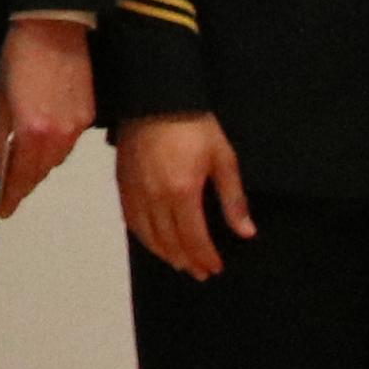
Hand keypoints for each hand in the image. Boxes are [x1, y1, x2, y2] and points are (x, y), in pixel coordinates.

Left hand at [0, 15, 94, 218]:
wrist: (55, 26)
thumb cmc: (22, 54)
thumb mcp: (0, 97)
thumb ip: (2, 137)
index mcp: (32, 132)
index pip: (21, 176)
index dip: (12, 195)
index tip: (4, 209)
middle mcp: (58, 135)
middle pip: (41, 172)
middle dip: (25, 181)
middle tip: (12, 189)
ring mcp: (77, 126)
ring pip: (57, 159)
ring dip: (41, 164)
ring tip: (26, 165)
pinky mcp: (88, 115)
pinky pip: (70, 142)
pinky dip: (56, 146)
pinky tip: (45, 140)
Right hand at [114, 111, 249, 280]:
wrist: (156, 96)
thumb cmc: (193, 123)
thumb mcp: (223, 158)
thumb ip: (232, 199)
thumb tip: (245, 231)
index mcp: (182, 192)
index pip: (194, 239)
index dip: (205, 257)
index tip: (215, 267)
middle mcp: (155, 197)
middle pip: (170, 243)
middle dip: (187, 261)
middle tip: (199, 272)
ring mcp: (135, 191)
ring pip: (148, 236)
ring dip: (164, 254)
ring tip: (179, 262)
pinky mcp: (122, 182)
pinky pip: (130, 220)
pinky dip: (143, 237)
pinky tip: (153, 241)